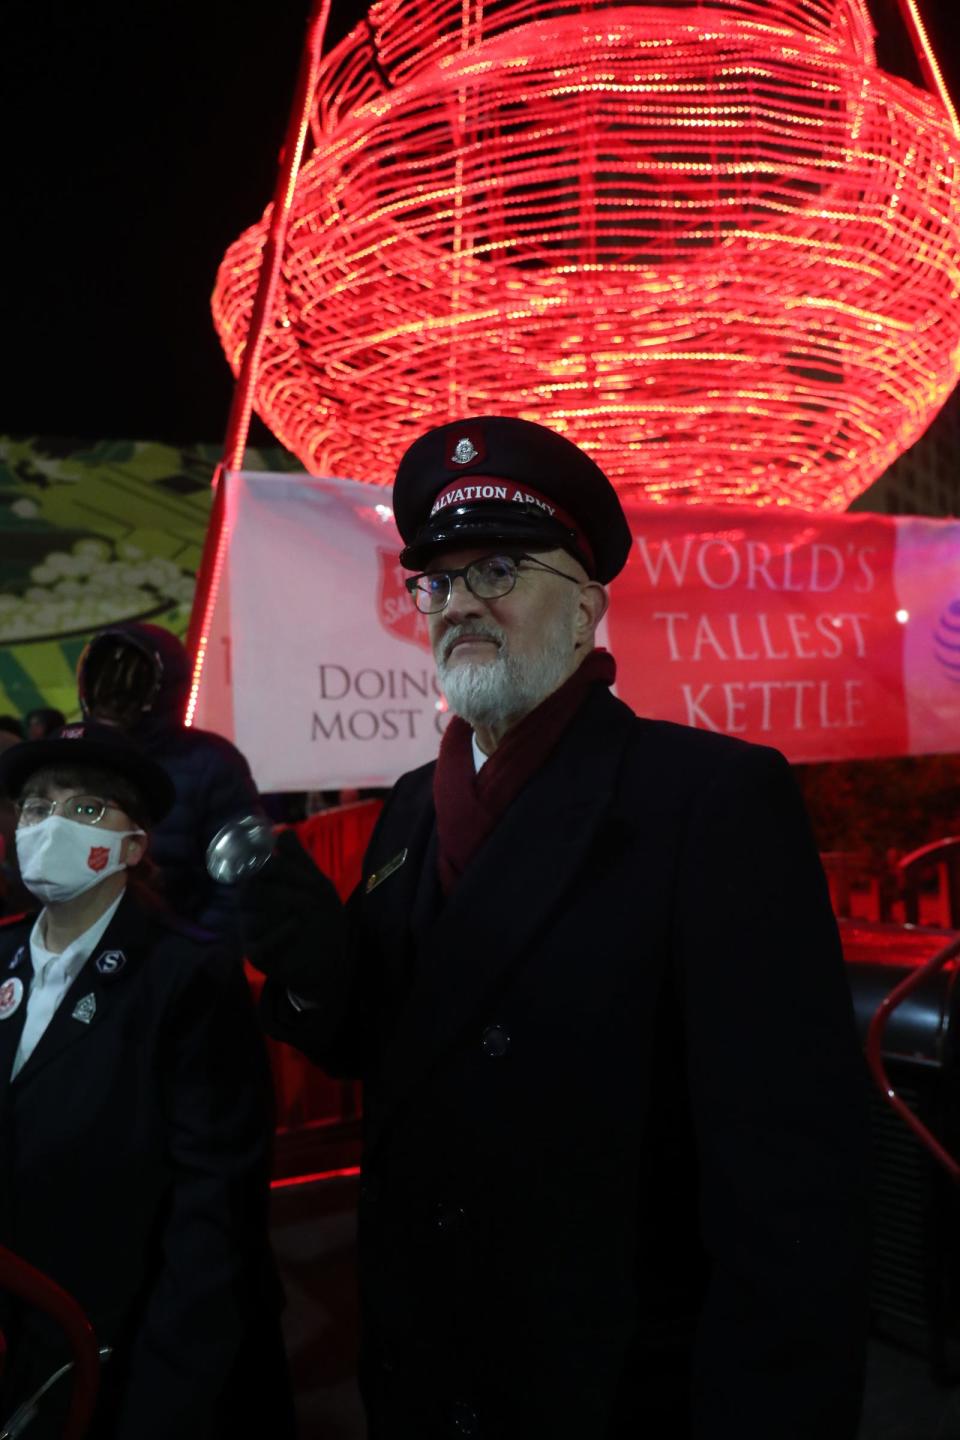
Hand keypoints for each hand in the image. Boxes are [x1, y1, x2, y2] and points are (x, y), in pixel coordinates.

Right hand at [238, 829, 344, 995]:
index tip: (303, 874)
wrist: (330, 957)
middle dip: (281, 888)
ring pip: (251, 915)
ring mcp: (250, 932)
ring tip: (304, 911)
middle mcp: (250, 908)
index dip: (275, 866)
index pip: (252, 868)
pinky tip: (295, 927)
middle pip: (248, 890)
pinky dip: (277, 935)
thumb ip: (299, 860)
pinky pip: (257, 944)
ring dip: (281, 909)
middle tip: (310, 893)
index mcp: (262, 887)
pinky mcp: (255, 956)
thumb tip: (282, 831)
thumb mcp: (317, 885)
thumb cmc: (320, 917)